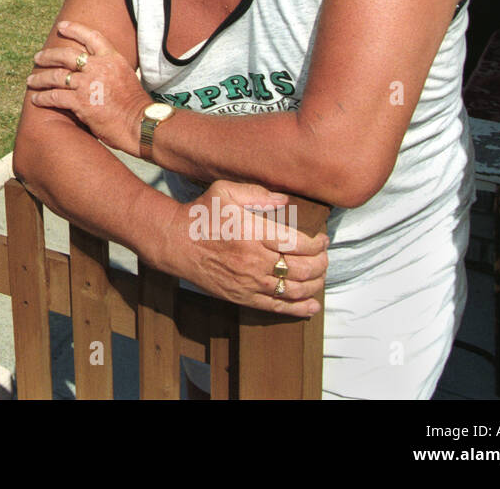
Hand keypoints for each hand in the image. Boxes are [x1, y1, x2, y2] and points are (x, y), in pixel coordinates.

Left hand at [26, 20, 152, 154]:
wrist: (140, 124)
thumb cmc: (134, 105)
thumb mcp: (126, 76)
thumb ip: (109, 69)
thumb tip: (94, 69)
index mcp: (112, 58)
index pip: (91, 37)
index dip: (75, 29)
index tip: (62, 26)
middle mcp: (98, 67)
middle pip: (66, 54)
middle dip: (48, 55)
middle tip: (37, 57)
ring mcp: (88, 84)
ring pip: (56, 76)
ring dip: (40, 78)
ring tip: (31, 80)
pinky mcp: (81, 102)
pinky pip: (55, 96)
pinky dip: (42, 98)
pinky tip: (36, 100)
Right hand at [166, 180, 327, 317]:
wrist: (175, 242)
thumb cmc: (200, 214)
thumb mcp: (225, 191)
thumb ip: (258, 193)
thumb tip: (286, 200)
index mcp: (253, 232)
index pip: (299, 243)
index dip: (318, 244)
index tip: (323, 239)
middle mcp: (254, 260)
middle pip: (301, 269)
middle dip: (321, 264)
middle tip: (324, 257)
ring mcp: (248, 282)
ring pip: (294, 290)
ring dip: (314, 285)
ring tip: (320, 276)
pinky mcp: (242, 297)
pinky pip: (277, 307)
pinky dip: (299, 308)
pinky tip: (312, 304)